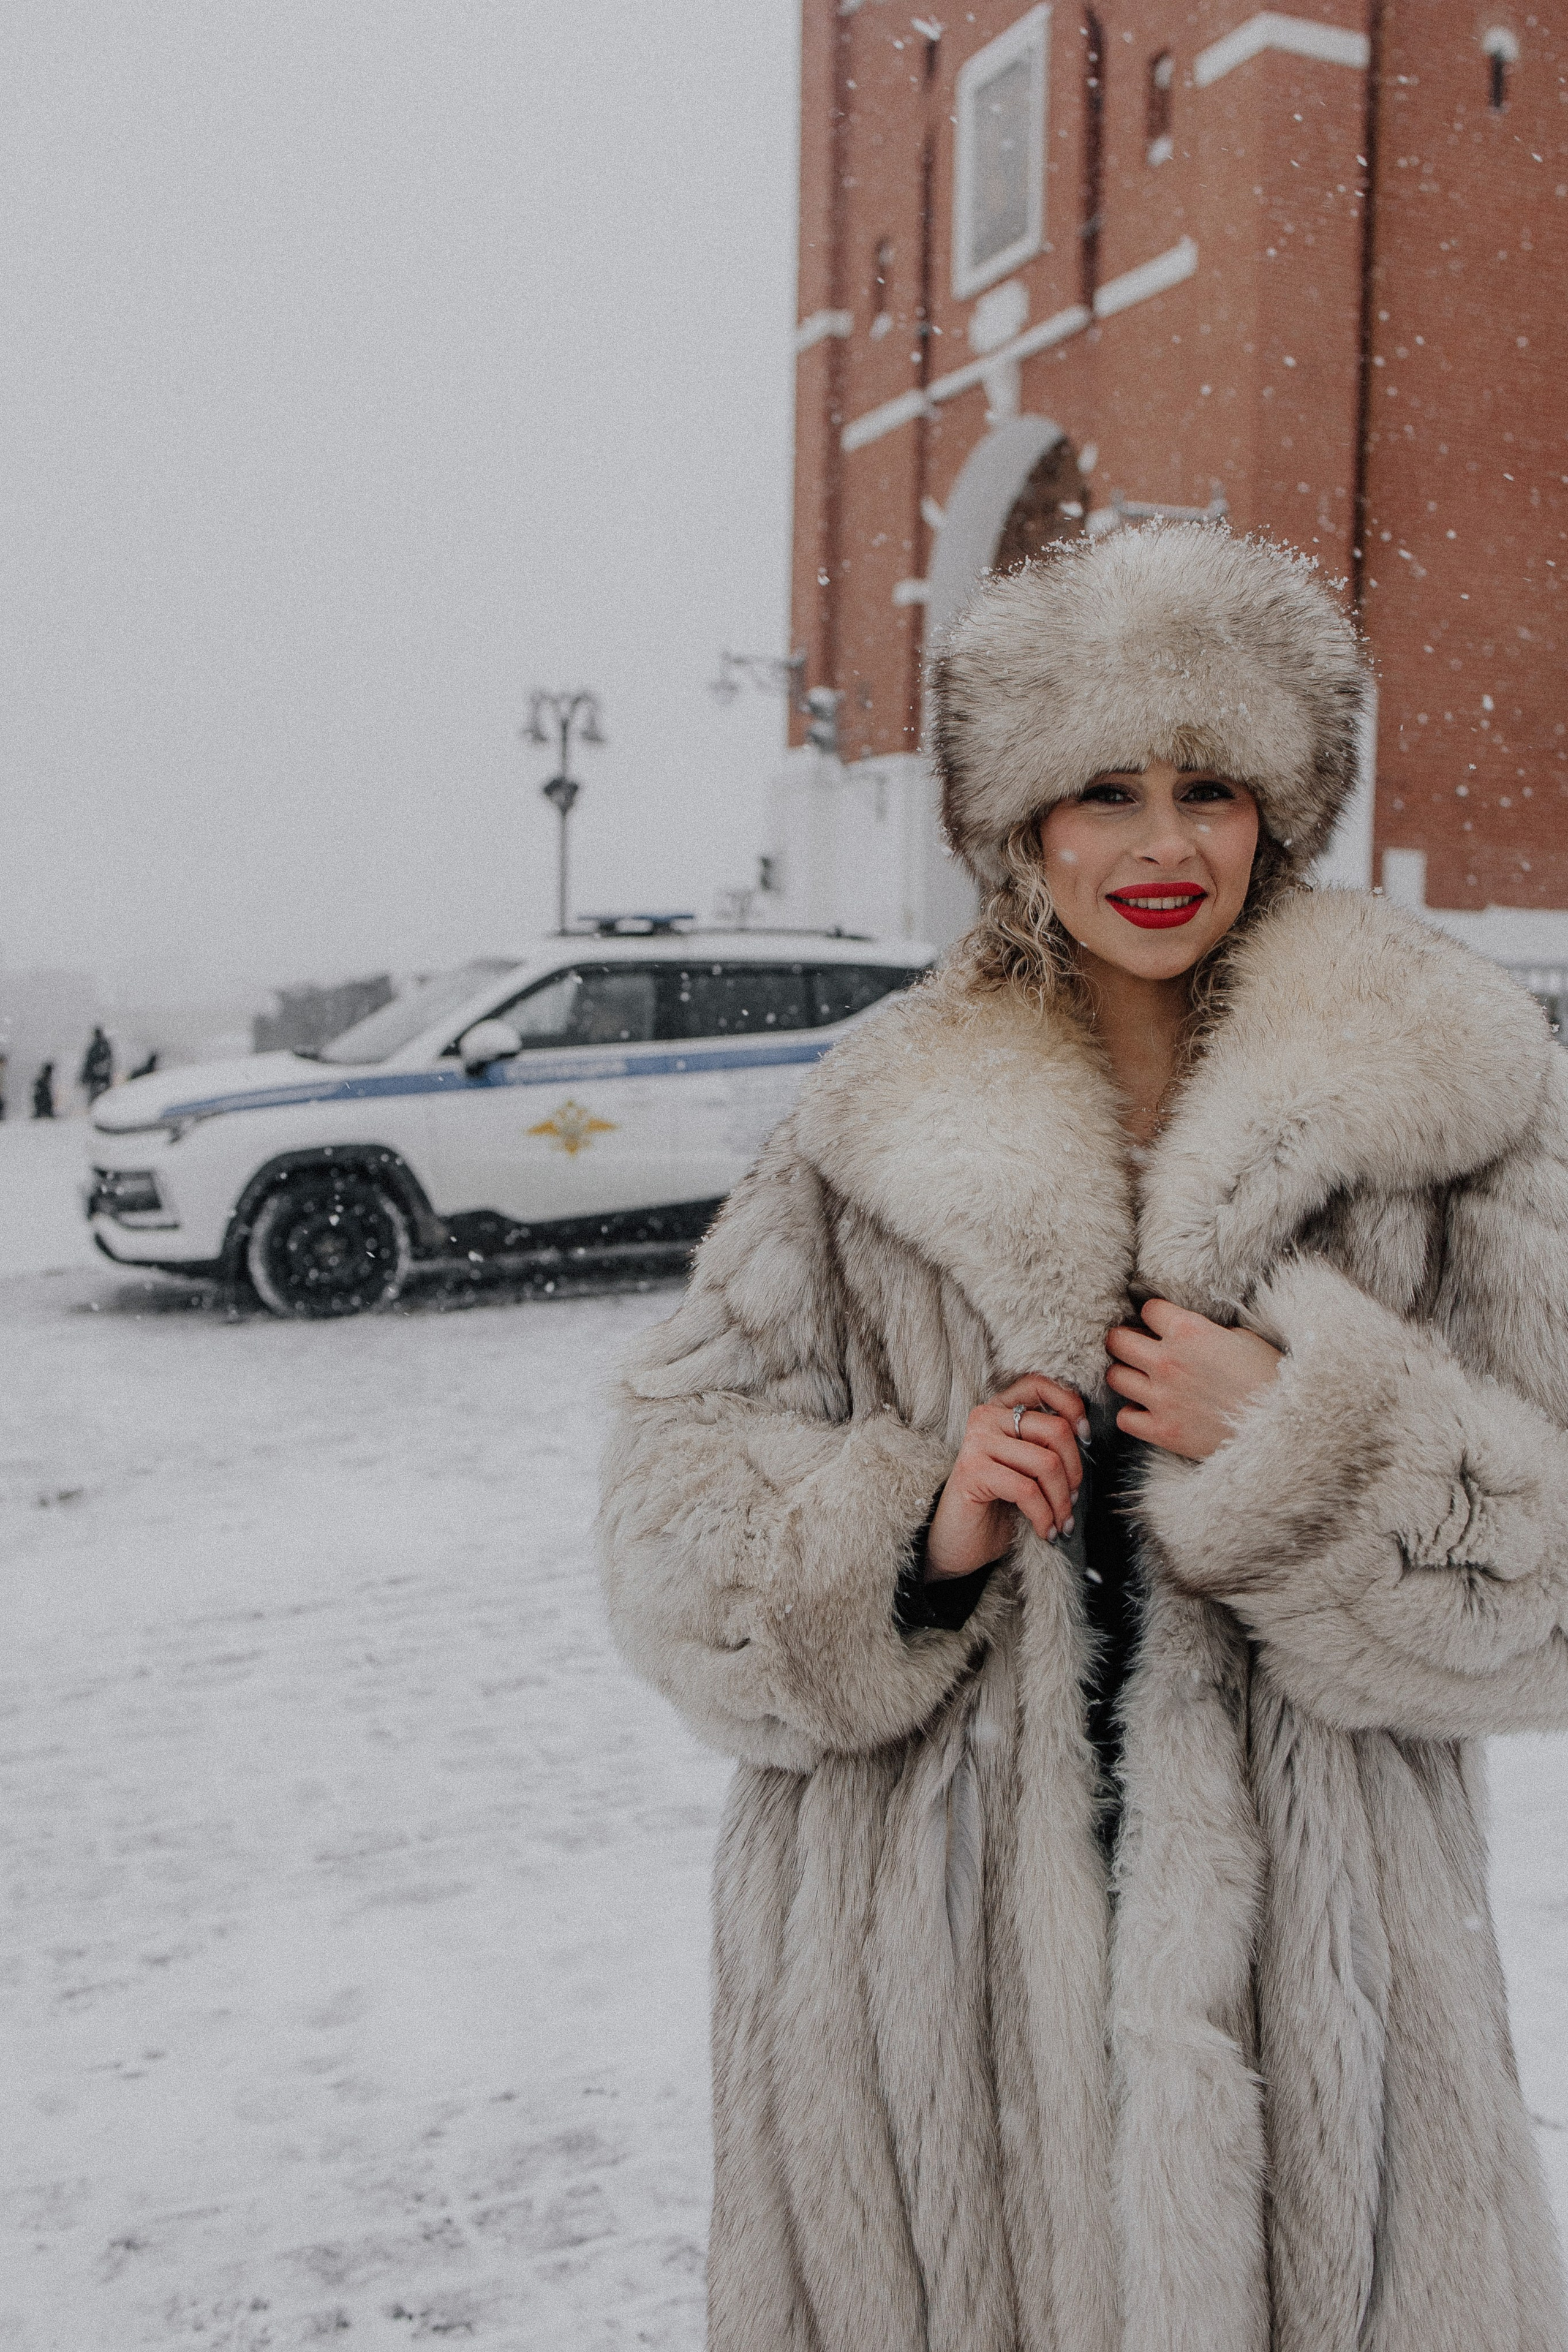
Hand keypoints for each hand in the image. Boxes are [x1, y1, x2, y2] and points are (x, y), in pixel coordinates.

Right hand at [925, 1375, 1087, 1579]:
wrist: (959, 1543)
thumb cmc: (998, 1506)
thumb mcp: (1027, 1468)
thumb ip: (1046, 1445)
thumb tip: (1085, 1436)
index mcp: (1001, 1410)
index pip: (1040, 1384)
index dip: (1071, 1407)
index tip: (1085, 1439)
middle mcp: (986, 1418)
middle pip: (1055, 1429)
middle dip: (1075, 1472)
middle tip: (1073, 1501)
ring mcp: (977, 1442)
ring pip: (1047, 1463)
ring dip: (1062, 1502)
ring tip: (1060, 1522)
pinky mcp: (973, 1471)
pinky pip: (1027, 1490)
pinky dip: (1044, 1516)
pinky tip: (1045, 1531)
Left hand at [1105, 1299, 1281, 1460]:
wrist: (1283, 1428)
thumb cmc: (1271, 1380)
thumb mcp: (1244, 1339)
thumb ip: (1208, 1331)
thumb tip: (1191, 1332)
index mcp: (1189, 1332)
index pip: (1147, 1310)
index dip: (1154, 1315)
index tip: (1160, 1324)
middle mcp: (1168, 1362)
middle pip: (1117, 1341)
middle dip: (1125, 1341)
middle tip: (1136, 1348)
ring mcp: (1162, 1398)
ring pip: (1115, 1377)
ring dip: (1126, 1375)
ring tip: (1141, 1378)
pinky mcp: (1163, 1431)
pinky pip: (1124, 1418)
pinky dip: (1132, 1414)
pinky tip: (1147, 1411)